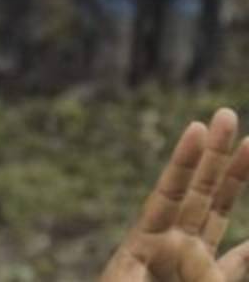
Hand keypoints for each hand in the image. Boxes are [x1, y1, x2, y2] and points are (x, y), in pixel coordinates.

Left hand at [100, 109, 248, 280]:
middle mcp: (170, 250)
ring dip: (234, 182)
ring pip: (219, 218)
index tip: (197, 127)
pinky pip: (236, 266)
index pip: (168, 194)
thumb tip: (188, 245)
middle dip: (214, 156)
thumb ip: (159, 272)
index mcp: (143, 247)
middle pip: (197, 193)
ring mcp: (193, 268)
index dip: (183, 162)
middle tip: (226, 114)